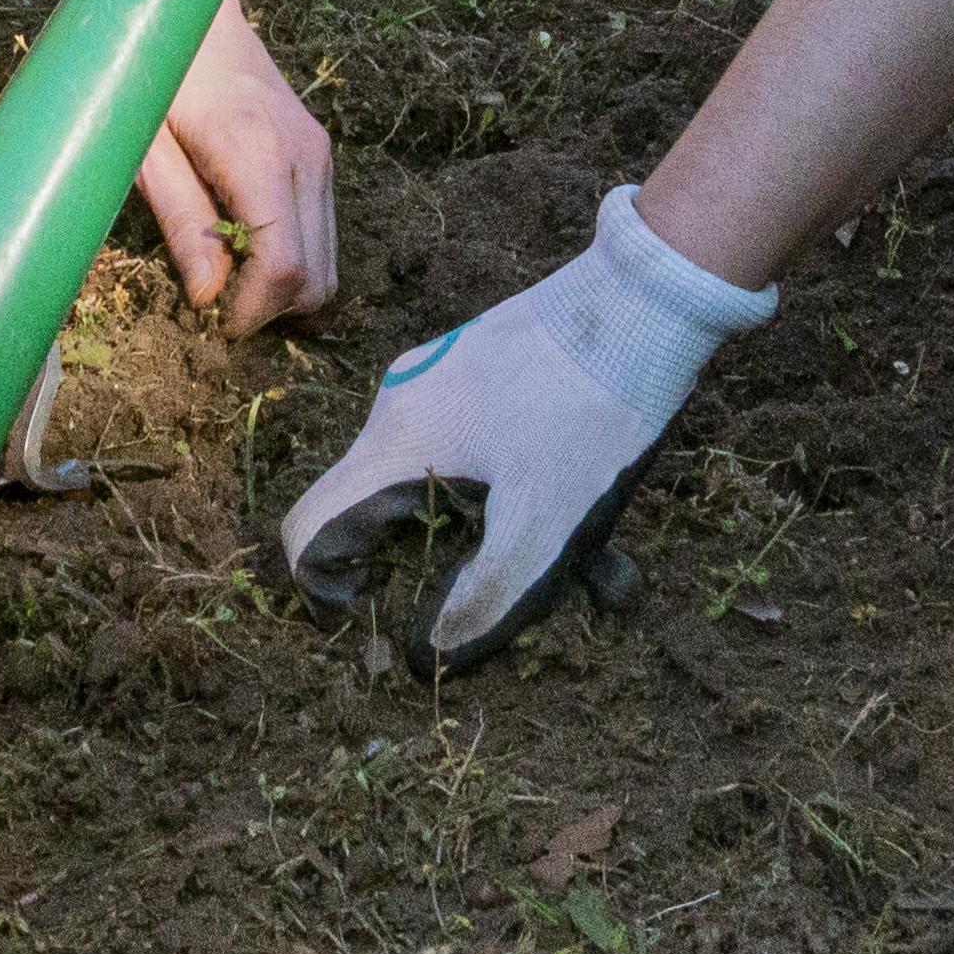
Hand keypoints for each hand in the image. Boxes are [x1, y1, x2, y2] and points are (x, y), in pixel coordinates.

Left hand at [130, 0, 335, 332]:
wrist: (190, 10)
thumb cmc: (150, 77)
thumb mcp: (144, 151)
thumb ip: (180, 222)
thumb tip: (207, 297)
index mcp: (257, 153)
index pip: (284, 265)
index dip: (252, 311)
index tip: (212, 320)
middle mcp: (304, 156)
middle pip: (317, 274)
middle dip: (269, 307)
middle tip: (214, 302)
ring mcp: (318, 153)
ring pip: (328, 260)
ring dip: (283, 288)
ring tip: (227, 276)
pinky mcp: (318, 154)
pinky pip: (322, 231)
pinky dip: (292, 257)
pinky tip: (243, 246)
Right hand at [273, 184, 776, 668]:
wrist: (646, 296)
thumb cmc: (591, 411)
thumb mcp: (545, 524)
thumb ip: (483, 599)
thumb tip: (426, 656)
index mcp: (395, 442)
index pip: (307, 529)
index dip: (325, 592)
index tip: (382, 621)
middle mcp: (397, 403)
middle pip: (366, 507)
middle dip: (415, 564)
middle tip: (488, 589)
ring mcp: (433, 375)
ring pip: (419, 474)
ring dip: (464, 525)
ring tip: (549, 548)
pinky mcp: (471, 362)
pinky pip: (456, 440)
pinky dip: (488, 483)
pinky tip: (560, 494)